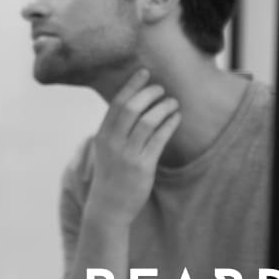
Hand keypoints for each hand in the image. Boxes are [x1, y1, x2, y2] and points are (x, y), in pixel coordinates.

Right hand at [85, 68, 180, 225]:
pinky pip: (159, 139)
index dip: (131, 85)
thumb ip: (115, 130)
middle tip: (161, 89)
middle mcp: (113, 142)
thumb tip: (131, 107)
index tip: (144, 72)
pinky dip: (169, 124)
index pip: (116, 104)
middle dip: (149, 93)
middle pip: (131, 108)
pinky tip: (176, 118)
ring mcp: (128, 155)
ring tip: (173, 102)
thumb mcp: (105, 150)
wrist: (109, 205)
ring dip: (163, 107)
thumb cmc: (110, 175)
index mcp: (102, 135)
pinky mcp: (143, 167)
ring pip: (148, 121)